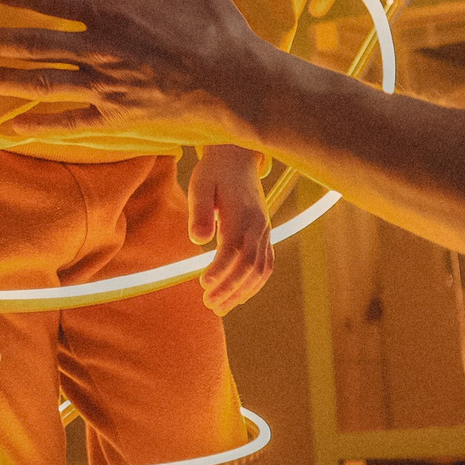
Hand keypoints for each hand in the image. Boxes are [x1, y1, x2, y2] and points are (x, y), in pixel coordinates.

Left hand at [0, 0, 280, 147]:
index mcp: (117, 14)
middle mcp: (103, 51)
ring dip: (10, 81)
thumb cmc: (221, 34)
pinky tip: (14, 128)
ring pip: (46, 84)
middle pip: (38, 46)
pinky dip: (40, 125)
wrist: (240, 88)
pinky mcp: (118, 117)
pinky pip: (71, 122)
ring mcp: (107, 87)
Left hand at [191, 143, 272, 314]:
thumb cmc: (214, 172)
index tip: (203, 284)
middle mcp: (258, 226)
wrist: (238, 157)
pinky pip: (266, 264)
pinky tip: (239, 296)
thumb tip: (198, 240)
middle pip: (249, 265)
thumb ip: (199, 212)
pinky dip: (255, 284)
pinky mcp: (265, 234)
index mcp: (241, 214)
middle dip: (230, 289)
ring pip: (260, 269)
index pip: (233, 250)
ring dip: (242, 292)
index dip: (220, 270)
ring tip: (221, 307)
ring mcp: (264, 231)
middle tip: (209, 304)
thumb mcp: (200, 185)